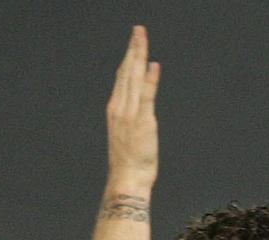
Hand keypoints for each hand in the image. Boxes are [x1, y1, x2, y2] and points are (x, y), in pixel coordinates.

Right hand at [105, 25, 159, 193]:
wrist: (126, 181)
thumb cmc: (129, 163)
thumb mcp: (127, 135)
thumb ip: (132, 117)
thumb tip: (139, 107)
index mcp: (115, 110)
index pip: (121, 78)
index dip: (127, 58)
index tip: (133, 43)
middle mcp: (120, 108)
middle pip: (126, 72)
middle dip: (133, 49)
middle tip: (138, 30)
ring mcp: (130, 114)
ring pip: (134, 78)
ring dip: (139, 56)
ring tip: (142, 38)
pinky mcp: (143, 122)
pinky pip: (146, 96)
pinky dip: (149, 80)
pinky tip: (153, 65)